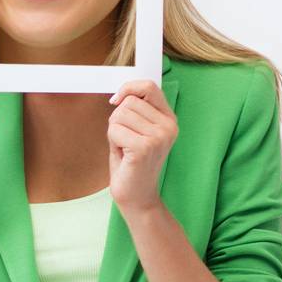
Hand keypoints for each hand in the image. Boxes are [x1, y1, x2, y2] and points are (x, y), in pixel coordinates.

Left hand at [108, 80, 176, 215]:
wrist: (137, 195)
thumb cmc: (131, 161)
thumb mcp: (136, 129)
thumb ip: (134, 109)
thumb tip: (121, 94)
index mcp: (169, 119)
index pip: (148, 86)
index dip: (128, 88)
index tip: (116, 101)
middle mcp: (169, 126)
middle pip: (129, 101)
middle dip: (117, 119)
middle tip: (125, 140)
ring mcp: (159, 137)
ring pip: (119, 115)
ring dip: (114, 132)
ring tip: (126, 148)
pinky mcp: (145, 147)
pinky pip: (115, 130)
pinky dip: (112, 142)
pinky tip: (124, 154)